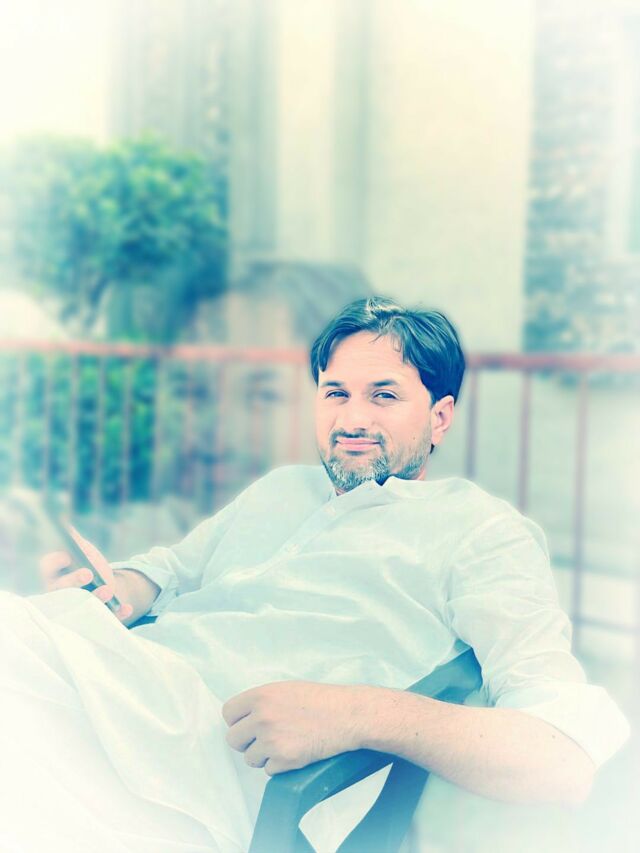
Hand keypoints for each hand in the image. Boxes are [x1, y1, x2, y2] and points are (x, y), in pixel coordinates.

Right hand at [39, 527, 133, 621]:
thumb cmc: (87, 564)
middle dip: (74, 582)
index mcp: (54, 574)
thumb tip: (67, 524)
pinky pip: (107, 617)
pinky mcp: (97, 617)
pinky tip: (127, 607)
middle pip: (63, 590)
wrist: (103, 584)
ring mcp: (78, 608)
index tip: (67, 555)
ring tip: (107, 589)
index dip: (55, 562)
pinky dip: (117, 613)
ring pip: (83, 607)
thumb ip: (75, 540)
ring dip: (95, 598)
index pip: (48, 568)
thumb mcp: (83, 550)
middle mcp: (61, 594)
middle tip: (88, 573)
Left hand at [222, 680, 368, 774]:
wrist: (347, 715)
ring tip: (284, 744)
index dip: (237, 721)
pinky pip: (269, 771)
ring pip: (250, 759)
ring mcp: (272, 740)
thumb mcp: (285, 689)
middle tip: (263, 739)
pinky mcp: (285, 760)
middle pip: (233, 740)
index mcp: (260, 696)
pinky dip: (280, 766)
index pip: (228, 713)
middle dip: (246, 742)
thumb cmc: (320, 700)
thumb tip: (243, 717)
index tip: (247, 725)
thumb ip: (261, 702)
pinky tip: (295, 752)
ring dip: (264, 756)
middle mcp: (262, 718)